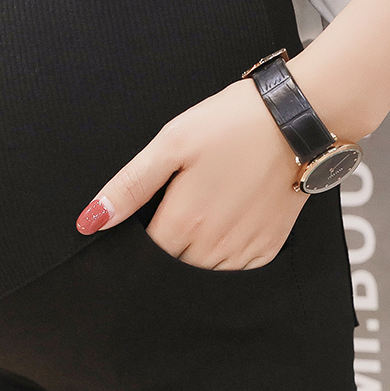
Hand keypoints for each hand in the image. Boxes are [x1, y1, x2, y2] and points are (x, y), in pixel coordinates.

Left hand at [75, 78, 309, 270]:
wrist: (299, 119)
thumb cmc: (231, 124)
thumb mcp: (170, 144)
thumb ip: (129, 187)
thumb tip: (91, 221)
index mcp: (183, 223)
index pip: (144, 253)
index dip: (140, 236)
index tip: (150, 213)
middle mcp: (212, 247)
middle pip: (172, 264)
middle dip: (166, 243)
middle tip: (181, 203)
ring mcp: (243, 250)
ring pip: (201, 271)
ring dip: (194, 250)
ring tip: (205, 208)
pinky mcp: (268, 247)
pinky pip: (236, 268)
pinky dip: (225, 252)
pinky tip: (228, 220)